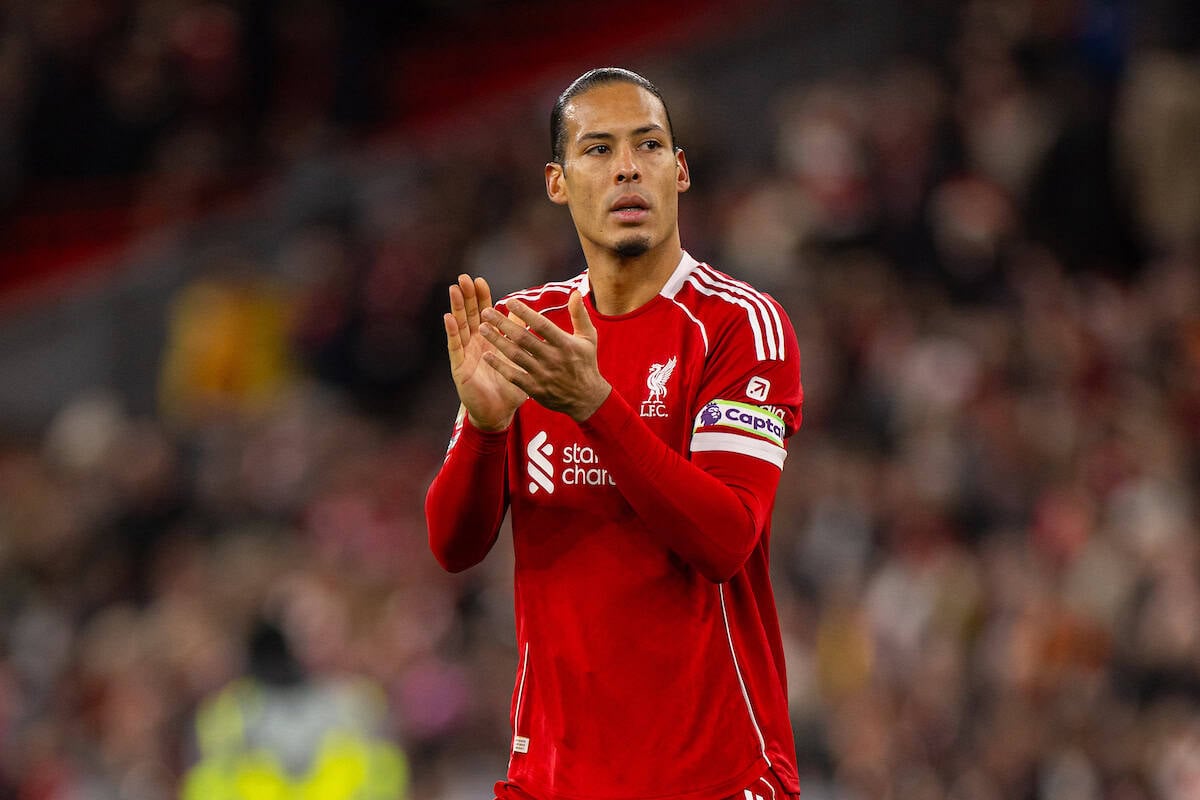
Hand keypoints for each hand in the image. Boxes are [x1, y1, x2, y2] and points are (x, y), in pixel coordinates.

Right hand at [443, 274, 526, 430]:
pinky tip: (448, 317)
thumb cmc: (509, 386)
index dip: (481, 298)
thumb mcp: (517, 358)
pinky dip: (452, 332)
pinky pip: (455, 347)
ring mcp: (465, 354)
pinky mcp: (459, 367)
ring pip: (460, 327)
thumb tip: (525, 314)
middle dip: (466, 297)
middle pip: (469, 315)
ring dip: (457, 308)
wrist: (499, 413)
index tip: (479, 280)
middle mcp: (474, 344)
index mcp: (489, 340)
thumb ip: (519, 336)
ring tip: (454, 290)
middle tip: (464, 278)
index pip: (483, 313)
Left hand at [479, 290, 611, 421]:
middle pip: (523, 338)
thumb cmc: (586, 363)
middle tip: (486, 312)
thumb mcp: (588, 338)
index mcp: (565, 344)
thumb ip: (579, 315)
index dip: (525, 313)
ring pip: (515, 355)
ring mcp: (542, 375)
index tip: (509, 302)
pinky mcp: (535, 389)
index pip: (542, 325)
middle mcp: (553, 359)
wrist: (587, 399)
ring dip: (497, 341)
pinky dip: (499, 366)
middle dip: (502, 324)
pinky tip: (487, 355)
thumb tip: (575, 292)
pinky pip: (513, 376)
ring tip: (482, 328)